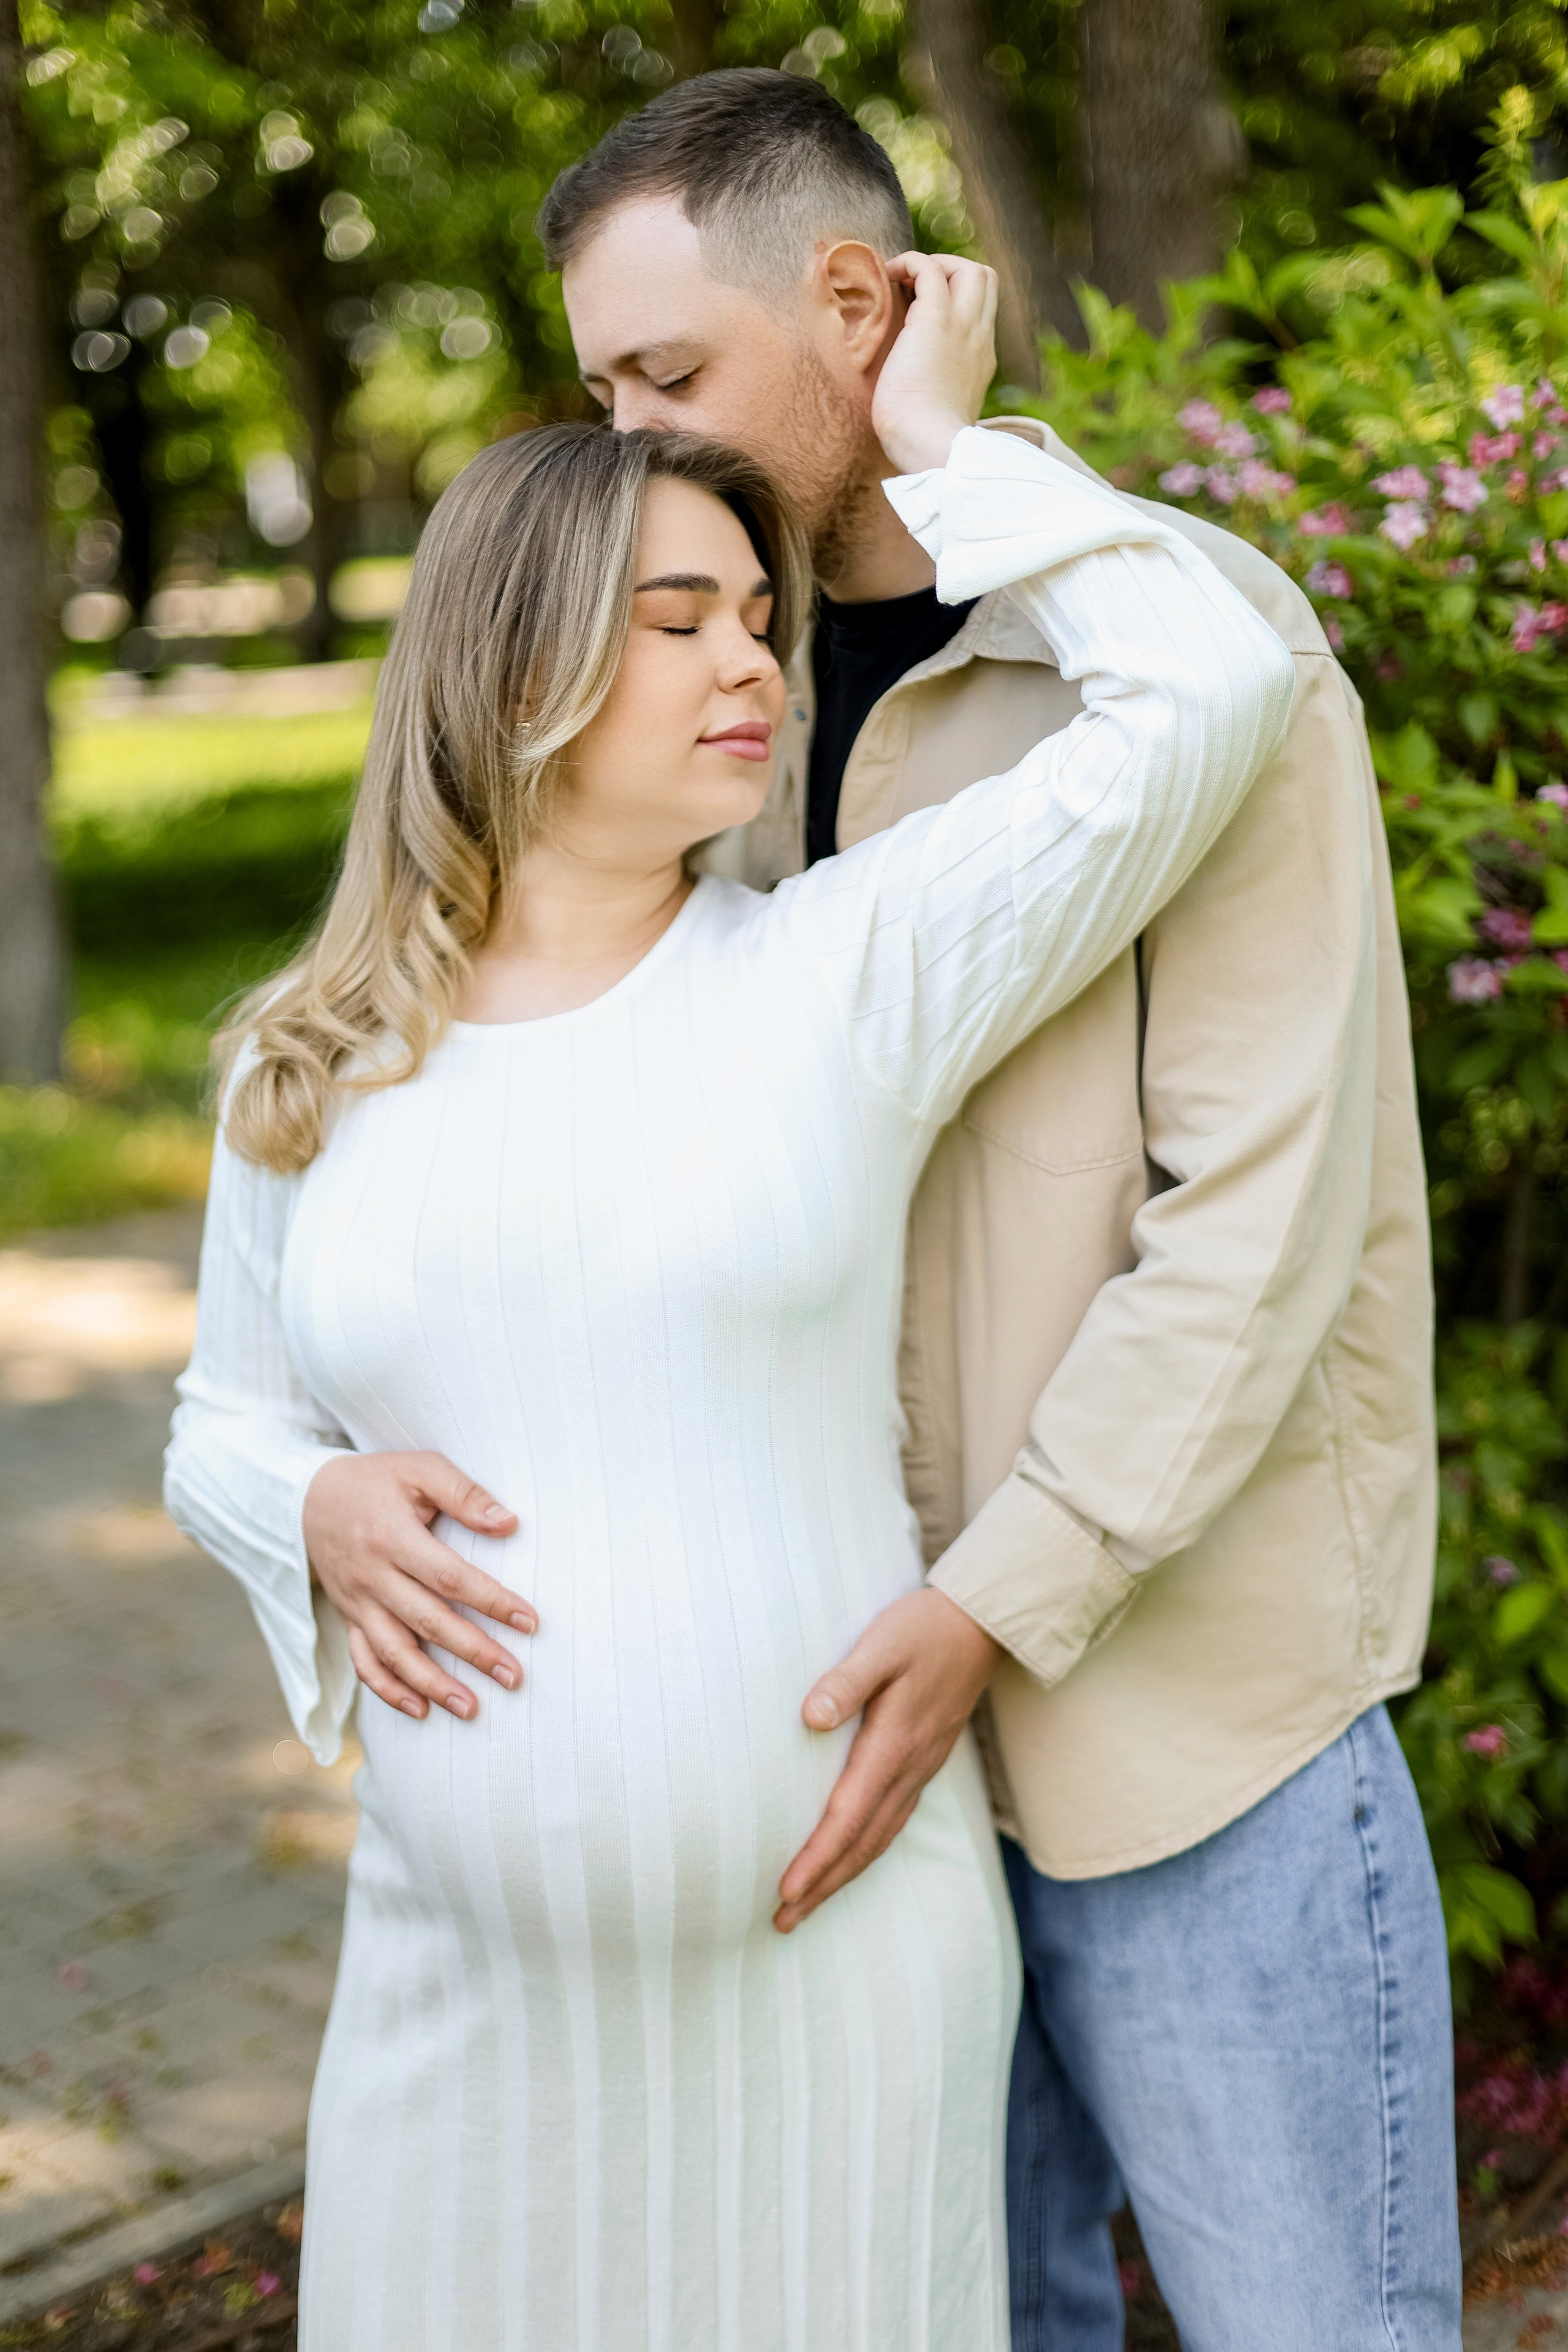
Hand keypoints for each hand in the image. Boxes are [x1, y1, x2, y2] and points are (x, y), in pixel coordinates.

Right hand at [302, 1451, 534, 1722]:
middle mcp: (373, 1576)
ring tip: (471, 1708)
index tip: (529, 1621)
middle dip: (473, 1653)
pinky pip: (364, 1662)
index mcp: (393, 1538)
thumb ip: (464, 1494)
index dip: (491, 1601)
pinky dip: (389, 1690)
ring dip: (433, 1684)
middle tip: (513, 1677)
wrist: (308, 1499)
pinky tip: (420, 1710)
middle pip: (427, 1621)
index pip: (449, 1577)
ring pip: (395, 1652)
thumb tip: (508, 1523)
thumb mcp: (419, 1469)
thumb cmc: (377, 1481)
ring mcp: (358, 1603)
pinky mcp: (348, 1619)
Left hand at [774, 1587, 1001, 1932]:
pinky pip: (893, 1821)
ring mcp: (921, 1768)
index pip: (848, 1817)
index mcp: (894, 1744)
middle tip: (783, 1922)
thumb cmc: (923, 1629)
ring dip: (844, 1875)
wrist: (981, 1626)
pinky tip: (851, 1858)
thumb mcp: (882, 1643)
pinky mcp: (924, 1761)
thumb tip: (810, 1718)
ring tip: (808, 1904)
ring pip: (880, 1837)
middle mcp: (910, 1767)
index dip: (817, 1858)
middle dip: (823, 1885)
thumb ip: (846, 1679)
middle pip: (863, 1843)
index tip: (785, 1892)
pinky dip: (867, 1850)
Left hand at [871, 251, 998, 477]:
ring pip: (969, 268)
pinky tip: (888, 277)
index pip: (981, 312)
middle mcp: (979, 339)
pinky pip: (929, 269)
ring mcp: (962, 327)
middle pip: (986, 279)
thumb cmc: (924, 444)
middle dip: (952, 270)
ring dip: (935, 264)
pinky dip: (910, 262)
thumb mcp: (937, 415)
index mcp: (980, 361)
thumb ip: (934, 400)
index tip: (922, 310)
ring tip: (903, 281)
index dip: (956, 299)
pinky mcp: (935, 321)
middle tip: (916, 288)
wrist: (931, 448)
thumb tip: (910, 404)